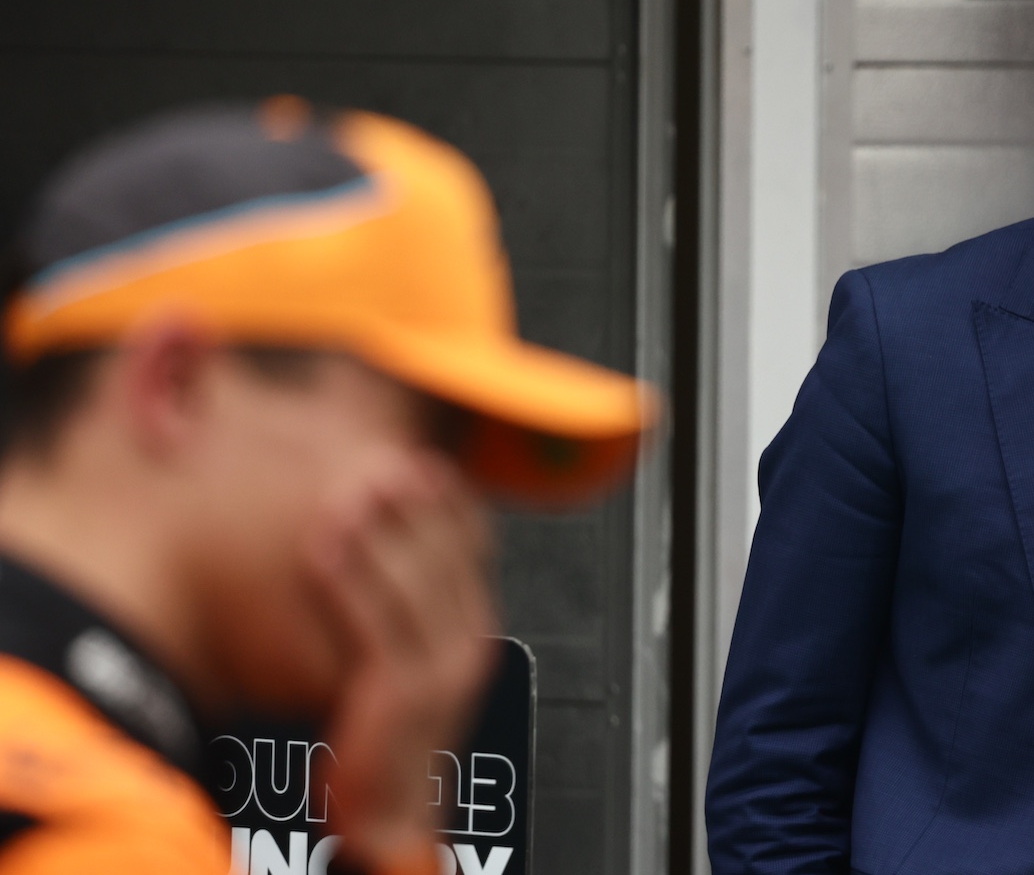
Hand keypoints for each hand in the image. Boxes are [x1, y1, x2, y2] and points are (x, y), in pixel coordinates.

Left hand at [305, 453, 499, 869]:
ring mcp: (442, 668)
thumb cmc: (381, 743)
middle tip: (384, 452)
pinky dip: (350, 575)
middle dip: (416, 501)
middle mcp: (468, 644)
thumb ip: (401, 614)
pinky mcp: (406, 691)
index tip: (419, 459)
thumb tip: (380, 551)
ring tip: (349, 484)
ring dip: (381, 528)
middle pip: (448, 554)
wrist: (387, 818)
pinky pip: (376, 618)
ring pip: (416, 580)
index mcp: (473, 631)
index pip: (474, 547)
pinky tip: (322, 544)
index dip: (448, 501)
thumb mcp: (402, 666)